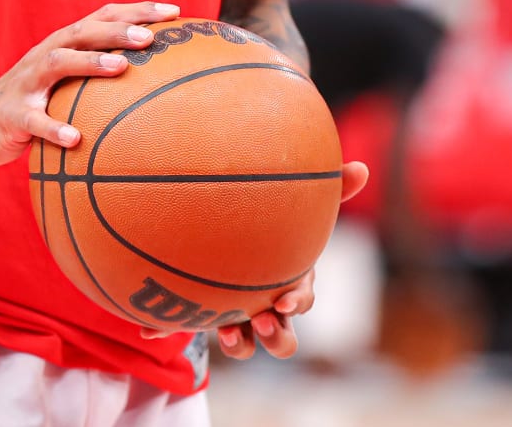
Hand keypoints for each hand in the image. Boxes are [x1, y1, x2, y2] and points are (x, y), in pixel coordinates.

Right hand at [0, 1, 180, 166]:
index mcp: (63, 44)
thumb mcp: (66, 80)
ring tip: (121, 68)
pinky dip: (54, 128)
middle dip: (117, 30)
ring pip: (58, 63)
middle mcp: (46, 55)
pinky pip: (35, 122)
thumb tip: (162, 80)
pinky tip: (76, 139)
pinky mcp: (13, 115)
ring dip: (89, 63)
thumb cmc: (36, 99)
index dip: (137, 11)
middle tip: (150, 36)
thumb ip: (100, 73)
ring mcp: (27, 83)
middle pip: (82, 32)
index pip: (103, 17)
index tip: (175, 12)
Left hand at [142, 161, 369, 357]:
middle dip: (276, 337)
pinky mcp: (205, 315)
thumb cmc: (272, 224)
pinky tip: (147, 328)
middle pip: (281, 337)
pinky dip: (167, 328)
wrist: (227, 241)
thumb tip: (363, 167)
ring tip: (227, 333)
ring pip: (243, 343)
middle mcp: (267, 306)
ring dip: (238, 343)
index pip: (300, 298)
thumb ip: (328, 189)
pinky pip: (187, 326)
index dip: (296, 302)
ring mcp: (237, 316)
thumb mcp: (296, 206)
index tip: (285, 301)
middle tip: (262, 321)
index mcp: (288, 281)